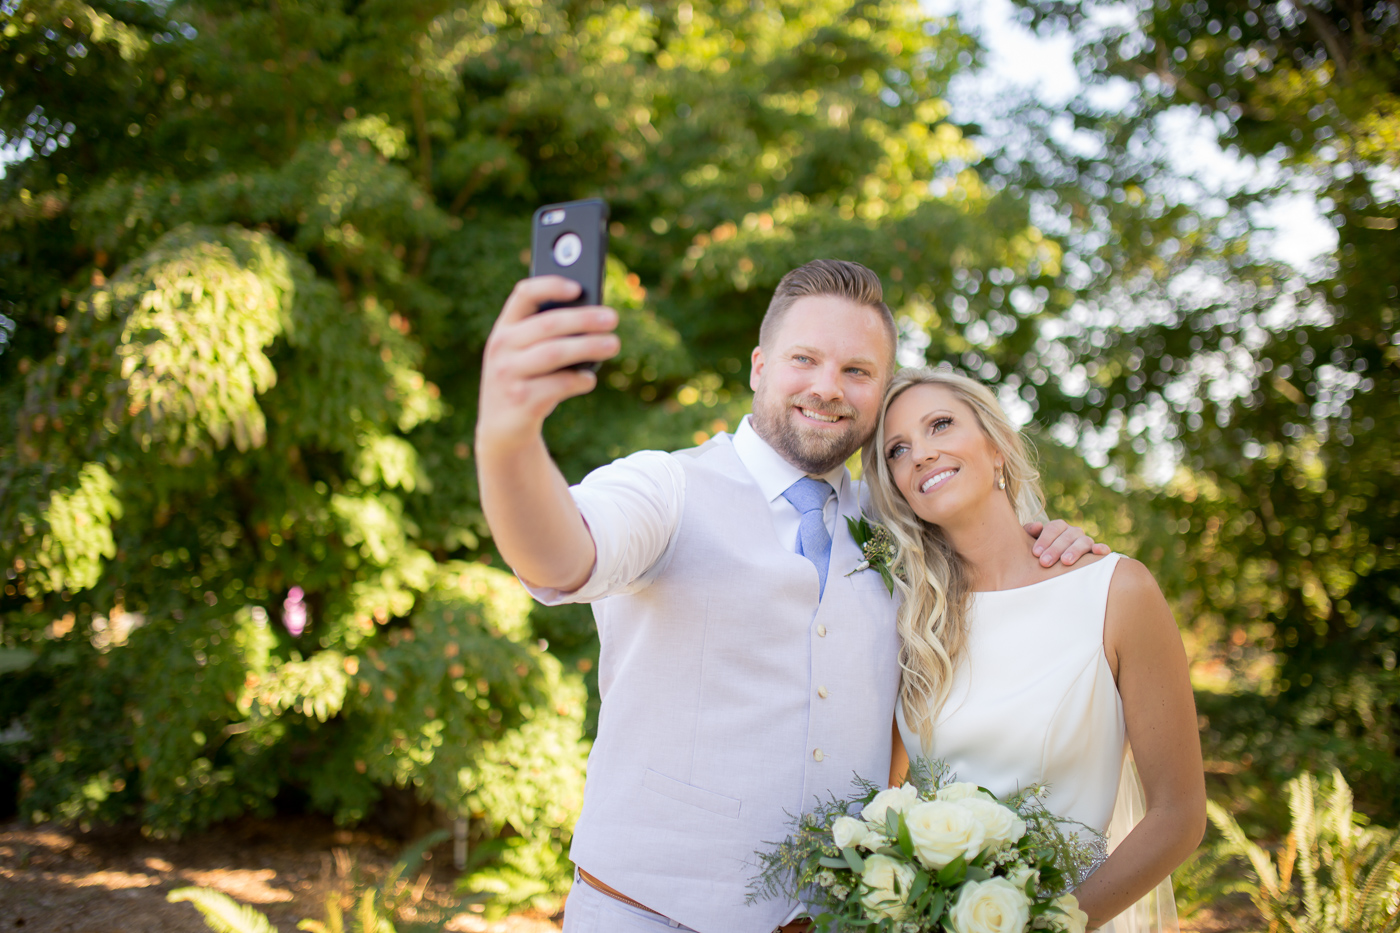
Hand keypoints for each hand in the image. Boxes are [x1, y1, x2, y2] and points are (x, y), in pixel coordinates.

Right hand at [476, 276, 620, 446]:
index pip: (524, 295)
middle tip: (612, 319)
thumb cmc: (525, 382)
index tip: (579, 288)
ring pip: (555, 353)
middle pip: (548, 324)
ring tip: (613, 345)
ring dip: (588, 347)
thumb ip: (548, 336)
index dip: (551, 286)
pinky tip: (589, 380)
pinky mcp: (521, 401)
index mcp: (503, 329)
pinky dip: (579, 380)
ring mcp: (508, 375)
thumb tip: (594, 318)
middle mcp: (501, 348)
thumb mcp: (525, 356)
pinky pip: (558, 385)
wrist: (502, 431)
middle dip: (584, 319)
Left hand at [1023, 520, 1109, 566]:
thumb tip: (1037, 526)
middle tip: (1044, 562)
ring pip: (1083, 541)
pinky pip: (1102, 548)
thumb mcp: (1030, 542)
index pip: (1053, 528)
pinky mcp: (1096, 553)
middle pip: (1067, 536)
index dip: (1044, 539)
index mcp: (1058, 527)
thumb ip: (1029, 532)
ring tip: (1065, 562)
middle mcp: (1073, 532)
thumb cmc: (1039, 553)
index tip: (1035, 553)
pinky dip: (1101, 548)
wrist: (1051, 566)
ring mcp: (1086, 542)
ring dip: (1075, 550)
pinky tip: (1098, 552)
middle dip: (1055, 549)